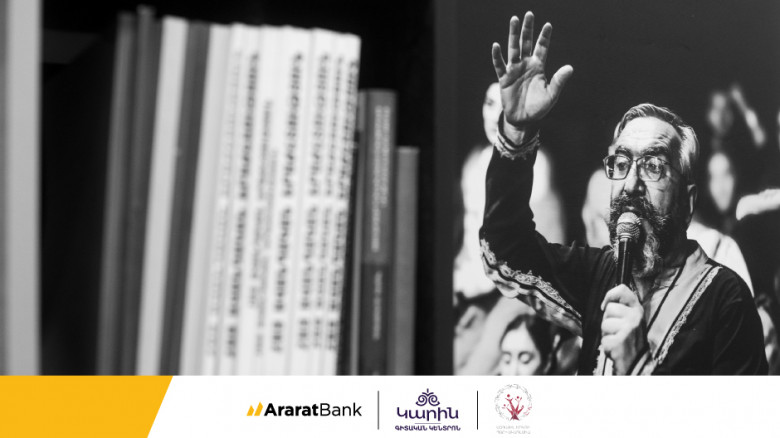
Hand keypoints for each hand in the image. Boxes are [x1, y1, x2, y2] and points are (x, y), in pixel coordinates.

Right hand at [491, 12, 572, 141]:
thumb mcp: (552, 95)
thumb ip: (559, 81)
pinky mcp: (504, 78)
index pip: (541, 48)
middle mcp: (526, 65)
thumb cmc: (539, 107)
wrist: (523, 120)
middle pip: (526, 43)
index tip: (548, 25)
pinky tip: (496, 45)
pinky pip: (499, 65)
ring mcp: (514, 70)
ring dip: (513, 35)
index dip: (544, 37)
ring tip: (514, 20)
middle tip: (529, 14)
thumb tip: (570, 67)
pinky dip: (497, 56)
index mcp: (538, 67)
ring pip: (513, 49)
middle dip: (528, 29)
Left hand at [600, 284, 647, 374]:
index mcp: (637, 309)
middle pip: (609, 309)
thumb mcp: (629, 320)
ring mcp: (629, 328)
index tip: (605, 305)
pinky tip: (616, 349)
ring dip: (606, 334)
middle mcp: (636, 317)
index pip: (623, 289)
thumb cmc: (629, 341)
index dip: (610, 295)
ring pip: (604, 324)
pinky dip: (607, 346)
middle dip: (607, 321)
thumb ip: (621, 309)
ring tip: (617, 340)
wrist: (637, 363)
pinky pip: (604, 339)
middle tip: (617, 332)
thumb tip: (605, 303)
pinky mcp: (621, 341)